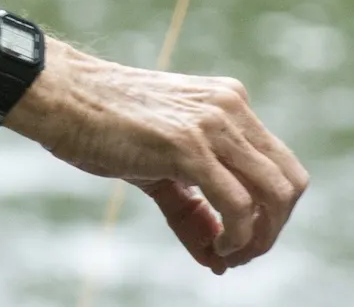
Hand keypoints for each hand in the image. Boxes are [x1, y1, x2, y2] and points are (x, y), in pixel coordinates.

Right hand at [8, 43, 307, 273]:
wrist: (63, 97)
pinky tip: (218, 251)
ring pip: (275, 195)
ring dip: (260, 239)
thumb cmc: (103, 126)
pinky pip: (240, 204)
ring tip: (229, 256)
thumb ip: (193, 208)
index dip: (271, 215)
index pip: (280, 166)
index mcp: (230, 102)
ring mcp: (213, 123)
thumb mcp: (159, 165)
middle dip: (273, 230)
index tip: (239, 242)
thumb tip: (219, 257)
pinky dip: (238, 238)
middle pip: (290, 183)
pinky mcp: (189, 145)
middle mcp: (231, 107)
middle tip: (239, 255)